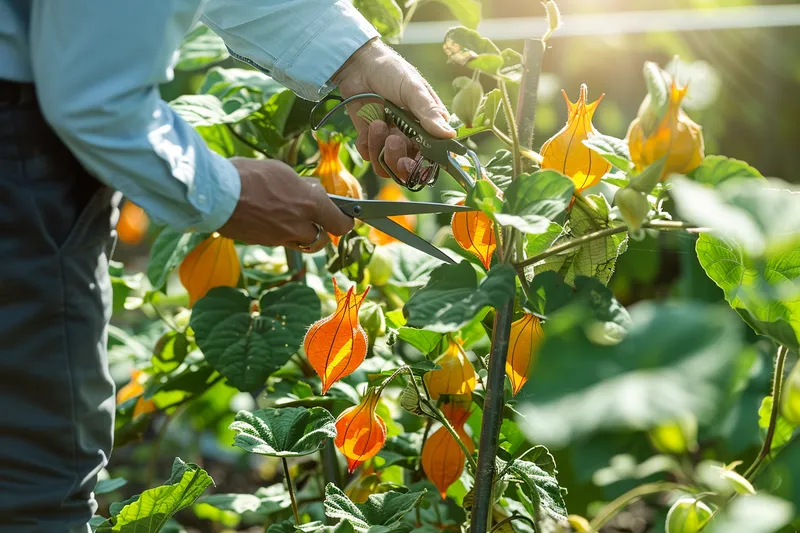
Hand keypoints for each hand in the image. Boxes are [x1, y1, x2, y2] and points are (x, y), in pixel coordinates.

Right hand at [218, 158, 353, 251]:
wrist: (216, 193)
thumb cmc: (249, 175)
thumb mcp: (282, 171)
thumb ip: (303, 186)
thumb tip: (314, 191)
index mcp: (310, 204)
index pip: (340, 223)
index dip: (346, 222)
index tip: (346, 218)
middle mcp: (299, 225)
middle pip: (322, 239)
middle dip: (322, 230)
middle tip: (316, 219)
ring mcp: (281, 237)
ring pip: (302, 243)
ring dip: (303, 234)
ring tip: (293, 219)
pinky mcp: (264, 243)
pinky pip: (281, 242)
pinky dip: (282, 234)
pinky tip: (271, 219)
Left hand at [332, 39, 455, 182]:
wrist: (359, 64)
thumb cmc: (392, 71)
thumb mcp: (413, 89)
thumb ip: (428, 113)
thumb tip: (450, 135)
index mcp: (428, 127)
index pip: (432, 157)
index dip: (423, 165)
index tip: (412, 159)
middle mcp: (411, 138)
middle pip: (408, 168)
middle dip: (398, 159)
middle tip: (392, 140)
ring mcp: (389, 140)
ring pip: (386, 166)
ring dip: (379, 149)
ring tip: (376, 124)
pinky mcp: (369, 139)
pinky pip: (368, 156)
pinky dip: (366, 145)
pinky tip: (367, 125)